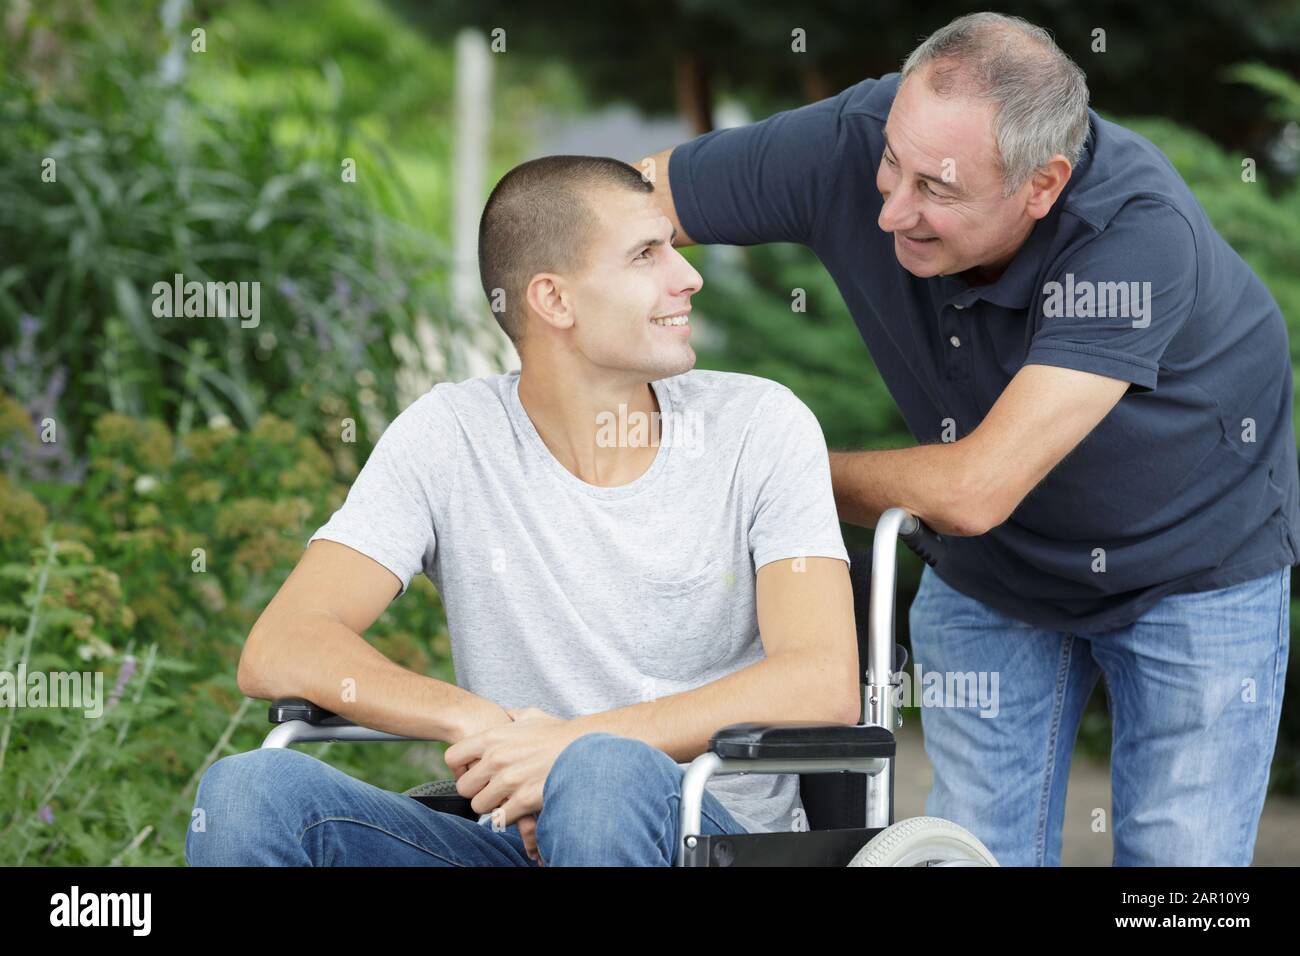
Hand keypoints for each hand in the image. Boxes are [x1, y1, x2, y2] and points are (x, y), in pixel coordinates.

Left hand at [444, 706, 574, 860]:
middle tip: (492, 789)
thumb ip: (512, 716)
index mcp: (493, 737)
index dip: (462, 767)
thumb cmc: (560, 734)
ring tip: (507, 799)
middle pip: (463, 787)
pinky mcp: (523, 800)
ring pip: (479, 806)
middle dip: (477, 790)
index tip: (474, 771)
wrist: (586, 748)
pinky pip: (501, 817)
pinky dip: (510, 816)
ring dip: (493, 805)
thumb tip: (505, 716)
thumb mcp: (532, 716)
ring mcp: (509, 781)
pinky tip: (521, 807)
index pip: (452, 757)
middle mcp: (496, 759)